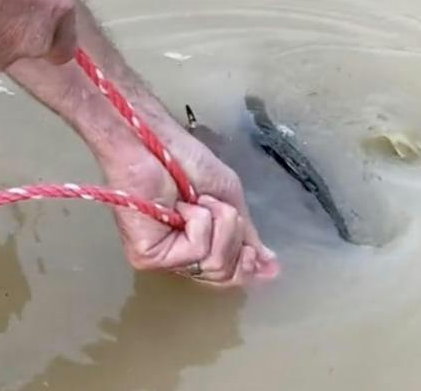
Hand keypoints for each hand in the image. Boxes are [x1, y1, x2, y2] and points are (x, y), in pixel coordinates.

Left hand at [99, 119, 279, 286]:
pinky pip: (196, 250)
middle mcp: (182, 258)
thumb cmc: (189, 163)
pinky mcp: (148, 256)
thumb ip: (247, 236)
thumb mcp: (229, 199)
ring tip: (198, 201)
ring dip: (218, 221)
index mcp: (201, 246)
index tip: (253, 250)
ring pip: (214, 262)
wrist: (157, 145)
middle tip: (219, 207)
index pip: (229, 275)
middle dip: (232, 233)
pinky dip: (199, 221)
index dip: (246, 266)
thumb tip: (271, 268)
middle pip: (226, 272)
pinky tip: (181, 207)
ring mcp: (165, 259)